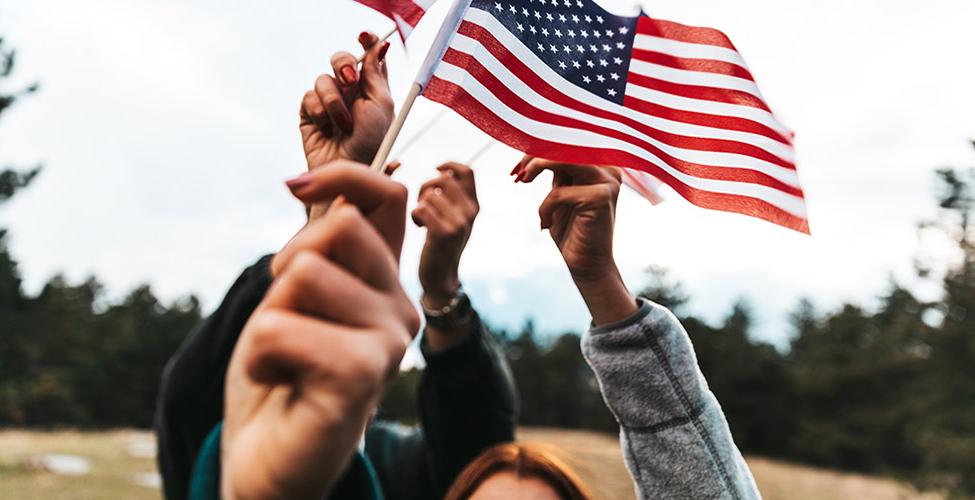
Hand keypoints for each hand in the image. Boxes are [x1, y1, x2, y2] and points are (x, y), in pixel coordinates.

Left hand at [222, 163, 418, 499]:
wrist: (266, 456)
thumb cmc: (279, 371)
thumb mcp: (293, 294)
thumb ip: (317, 245)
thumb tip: (312, 184)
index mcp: (384, 281)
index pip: (388, 198)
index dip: (345, 175)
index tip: (294, 189)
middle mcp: (400, 306)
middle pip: (338, 227)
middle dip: (287, 264)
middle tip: (286, 314)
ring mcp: (390, 341)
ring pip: (305, 274)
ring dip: (269, 315)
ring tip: (285, 356)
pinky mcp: (365, 375)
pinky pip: (280, 327)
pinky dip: (259, 353)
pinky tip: (278, 379)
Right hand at [299, 31, 392, 168]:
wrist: (347, 169)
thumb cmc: (371, 142)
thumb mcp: (381, 105)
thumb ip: (376, 74)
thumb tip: (380, 45)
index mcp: (372, 89)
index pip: (369, 57)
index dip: (367, 42)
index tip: (364, 36)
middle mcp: (351, 93)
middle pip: (342, 60)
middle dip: (343, 65)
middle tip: (350, 80)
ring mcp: (329, 102)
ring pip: (323, 79)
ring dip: (334, 101)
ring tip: (343, 124)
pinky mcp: (310, 114)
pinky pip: (308, 97)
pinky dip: (319, 111)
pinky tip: (327, 128)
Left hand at [412, 163, 478, 306]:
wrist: (441, 277)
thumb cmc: (441, 243)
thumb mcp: (455, 218)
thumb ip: (454, 196)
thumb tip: (442, 171)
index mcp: (474, 205)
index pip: (467, 171)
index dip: (449, 164)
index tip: (436, 169)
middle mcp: (470, 212)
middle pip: (443, 179)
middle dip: (426, 186)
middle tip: (422, 203)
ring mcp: (459, 223)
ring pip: (430, 194)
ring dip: (419, 204)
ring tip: (422, 219)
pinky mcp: (444, 234)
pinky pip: (422, 209)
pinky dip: (415, 216)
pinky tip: (419, 227)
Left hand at [516, 156, 636, 324]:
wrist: (586, 265)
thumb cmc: (571, 230)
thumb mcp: (561, 192)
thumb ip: (557, 168)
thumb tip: (534, 145)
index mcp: (602, 164)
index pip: (568, 141)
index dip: (539, 145)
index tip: (518, 163)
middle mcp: (610, 168)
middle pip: (565, 144)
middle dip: (534, 154)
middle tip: (517, 173)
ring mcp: (608, 181)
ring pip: (563, 159)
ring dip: (536, 167)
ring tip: (522, 181)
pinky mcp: (601, 198)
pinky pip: (559, 193)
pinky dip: (545, 207)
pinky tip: (546, 224)